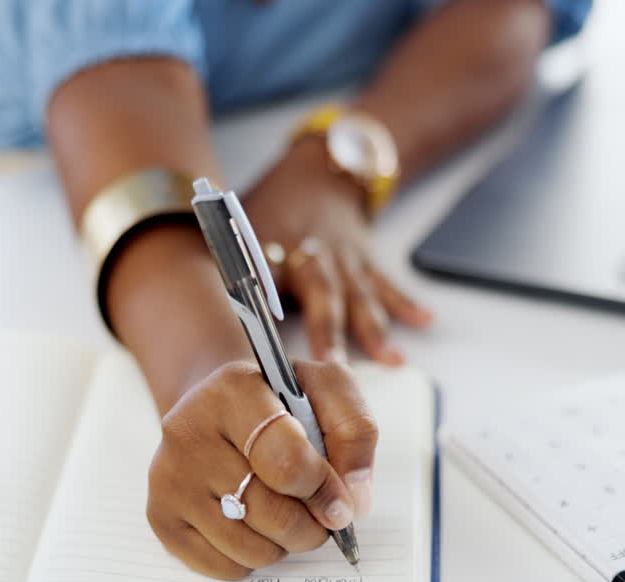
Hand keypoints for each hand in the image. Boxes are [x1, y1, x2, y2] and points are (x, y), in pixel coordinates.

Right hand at [147, 359, 377, 578]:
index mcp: (232, 390)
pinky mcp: (159, 516)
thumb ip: (354, 433)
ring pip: (250, 549)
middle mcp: (187, 430)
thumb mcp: (326, 390)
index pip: (285, 462)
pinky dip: (251, 559)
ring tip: (284, 513)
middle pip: (270, 513)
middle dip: (311, 525)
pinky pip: (224, 568)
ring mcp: (168, 477)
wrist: (218, 408)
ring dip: (284, 544)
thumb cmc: (280, 403)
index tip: (340, 503)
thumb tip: (352, 502)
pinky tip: (251, 524)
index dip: (323, 491)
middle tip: (319, 513)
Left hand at [241, 136, 431, 366]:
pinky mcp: (365, 260)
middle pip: (323, 293)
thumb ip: (227, 271)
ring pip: (360, 294)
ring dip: (375, 328)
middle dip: (329, 330)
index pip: (266, 280)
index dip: (265, 308)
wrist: (315, 173)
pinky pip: (386, 283)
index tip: (264, 340)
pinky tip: (424, 321)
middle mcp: (312, 254)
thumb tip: (199, 324)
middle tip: (331, 365)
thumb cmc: (269, 211)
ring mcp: (343, 258)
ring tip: (390, 360)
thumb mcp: (239, 231)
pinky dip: (406, 303)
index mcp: (274, 248)